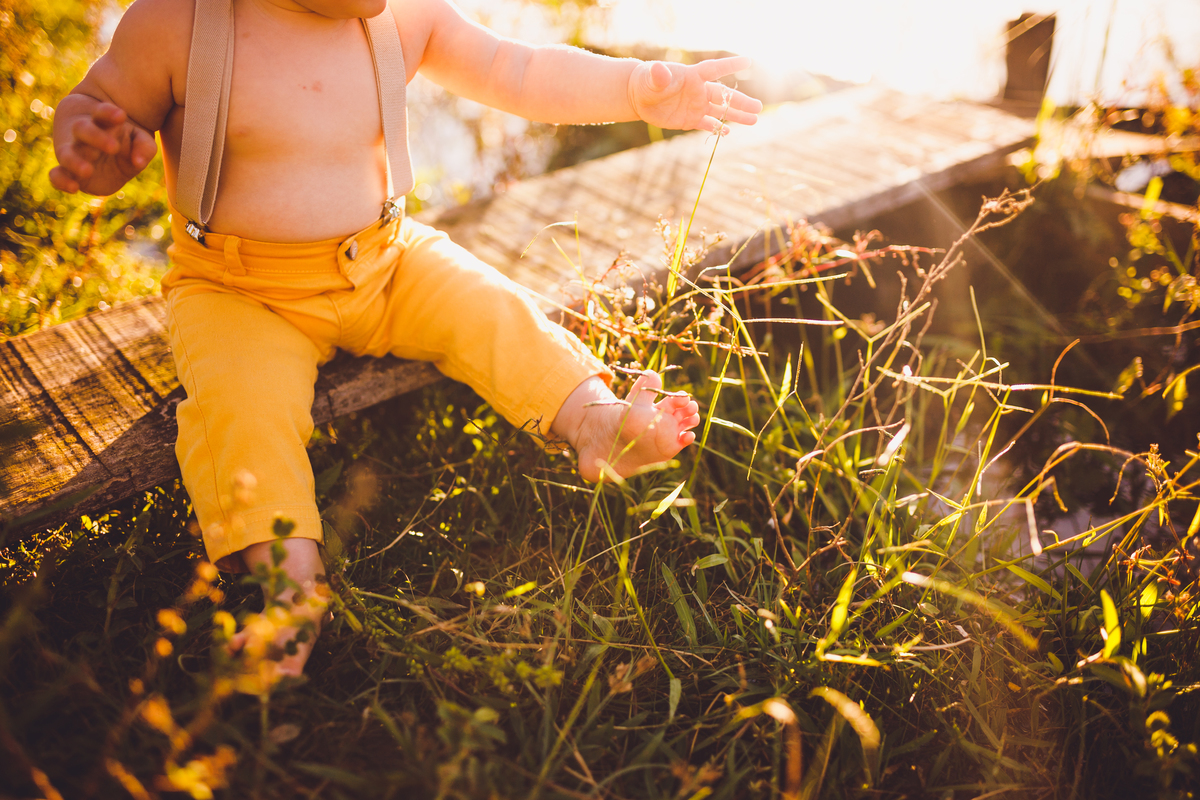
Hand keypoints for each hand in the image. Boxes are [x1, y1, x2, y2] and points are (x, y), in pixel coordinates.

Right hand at [50, 100, 156, 195]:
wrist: (99, 144)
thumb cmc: (123, 140)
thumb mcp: (139, 140)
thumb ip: (144, 147)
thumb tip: (138, 162)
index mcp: (101, 122)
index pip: (102, 113)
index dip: (109, 112)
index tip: (121, 115)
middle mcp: (83, 136)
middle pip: (82, 129)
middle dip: (96, 137)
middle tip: (114, 147)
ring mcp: (73, 152)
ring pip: (67, 154)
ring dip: (75, 162)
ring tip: (87, 170)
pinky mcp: (68, 171)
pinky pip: (56, 175)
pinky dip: (61, 181)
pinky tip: (74, 188)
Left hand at [628, 56, 761, 133]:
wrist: (640, 97)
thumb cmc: (646, 81)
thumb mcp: (652, 78)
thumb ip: (659, 75)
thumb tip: (659, 70)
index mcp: (693, 76)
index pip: (715, 69)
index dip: (730, 65)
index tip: (748, 61)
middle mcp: (699, 91)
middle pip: (724, 96)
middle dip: (741, 102)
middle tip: (759, 107)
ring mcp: (697, 105)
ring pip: (720, 111)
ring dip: (736, 116)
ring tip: (754, 120)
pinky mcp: (691, 119)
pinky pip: (708, 124)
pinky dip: (718, 129)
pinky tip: (729, 132)